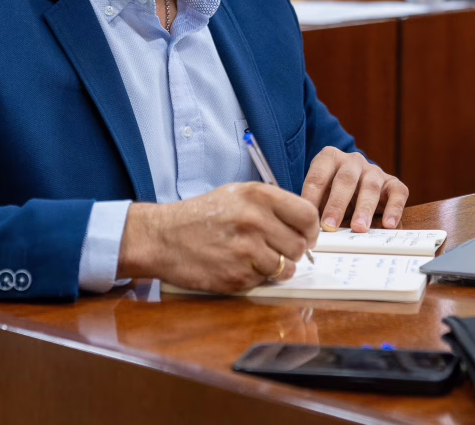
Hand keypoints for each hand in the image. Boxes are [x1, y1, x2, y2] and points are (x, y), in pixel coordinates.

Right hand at [117, 182, 318, 292]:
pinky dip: (257, 277)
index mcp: (258, 196)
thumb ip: (271, 205)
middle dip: (292, 251)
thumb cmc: (201, 216)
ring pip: (287, 267)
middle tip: (275, 249)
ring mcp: (247, 250)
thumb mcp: (236, 194)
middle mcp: (256, 221)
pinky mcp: (238, 276)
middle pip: (300, 245)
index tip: (306, 236)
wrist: (163, 237)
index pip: (308, 215)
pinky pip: (265, 280)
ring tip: (256, 258)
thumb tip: (305, 223)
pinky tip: (239, 265)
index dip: (311, 230)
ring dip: (277, 268)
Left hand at [300, 146, 408, 231]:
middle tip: (330, 226)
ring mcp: (374, 171)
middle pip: (345, 180)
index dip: (312, 197)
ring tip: (358, 228)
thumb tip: (304, 228)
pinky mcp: (392, 183)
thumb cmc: (332, 195)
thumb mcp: (319, 197)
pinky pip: (397, 193)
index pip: (318, 176)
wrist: (356, 188)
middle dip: (336, 204)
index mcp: (329, 158)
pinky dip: (394, 209)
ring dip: (364, 209)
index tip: (309, 218)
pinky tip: (389, 224)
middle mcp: (352, 161)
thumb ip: (313, 207)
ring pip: (370, 187)